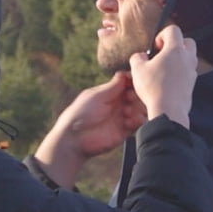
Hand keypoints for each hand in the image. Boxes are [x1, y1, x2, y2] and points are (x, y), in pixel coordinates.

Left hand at [32, 74, 146, 187]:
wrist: (75, 138)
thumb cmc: (81, 113)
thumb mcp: (97, 96)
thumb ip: (113, 86)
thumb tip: (124, 73)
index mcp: (109, 93)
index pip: (127, 84)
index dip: (133, 82)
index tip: (135, 83)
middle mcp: (116, 105)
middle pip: (135, 96)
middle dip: (136, 96)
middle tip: (130, 99)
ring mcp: (120, 118)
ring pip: (138, 110)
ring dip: (137, 109)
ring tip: (127, 112)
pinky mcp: (123, 132)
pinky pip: (136, 125)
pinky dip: (137, 121)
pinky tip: (129, 122)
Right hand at [128, 24, 197, 129]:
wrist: (169, 111)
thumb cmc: (153, 89)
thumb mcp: (137, 70)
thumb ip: (137, 58)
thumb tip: (140, 56)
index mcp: (175, 49)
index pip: (173, 30)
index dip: (162, 35)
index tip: (155, 47)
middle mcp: (187, 58)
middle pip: (187, 42)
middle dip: (176, 45)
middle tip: (163, 55)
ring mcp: (191, 72)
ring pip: (189, 58)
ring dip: (178, 60)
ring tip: (164, 70)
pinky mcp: (192, 85)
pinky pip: (188, 73)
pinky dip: (180, 74)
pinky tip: (168, 82)